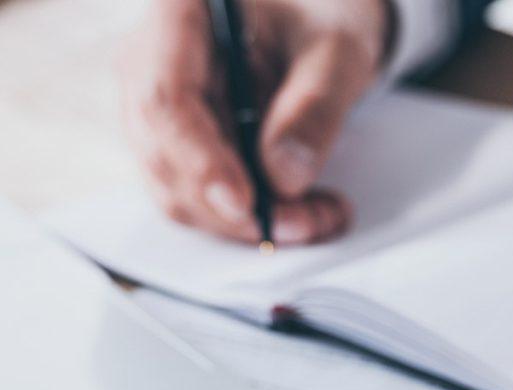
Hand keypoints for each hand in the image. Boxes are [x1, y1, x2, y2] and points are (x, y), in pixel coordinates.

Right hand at [120, 0, 389, 243]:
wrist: (321, 26)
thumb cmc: (321, 18)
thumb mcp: (336, 52)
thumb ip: (314, 106)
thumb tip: (284, 177)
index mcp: (178, 19)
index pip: (165, 100)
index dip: (200, 161)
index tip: (244, 203)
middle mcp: (152, 69)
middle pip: (167, 159)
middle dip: (235, 209)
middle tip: (303, 223)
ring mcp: (164, 117)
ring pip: (184, 194)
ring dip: (252, 223)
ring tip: (321, 217)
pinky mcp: (187, 153)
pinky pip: (208, 203)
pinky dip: (259, 221)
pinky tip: (308, 214)